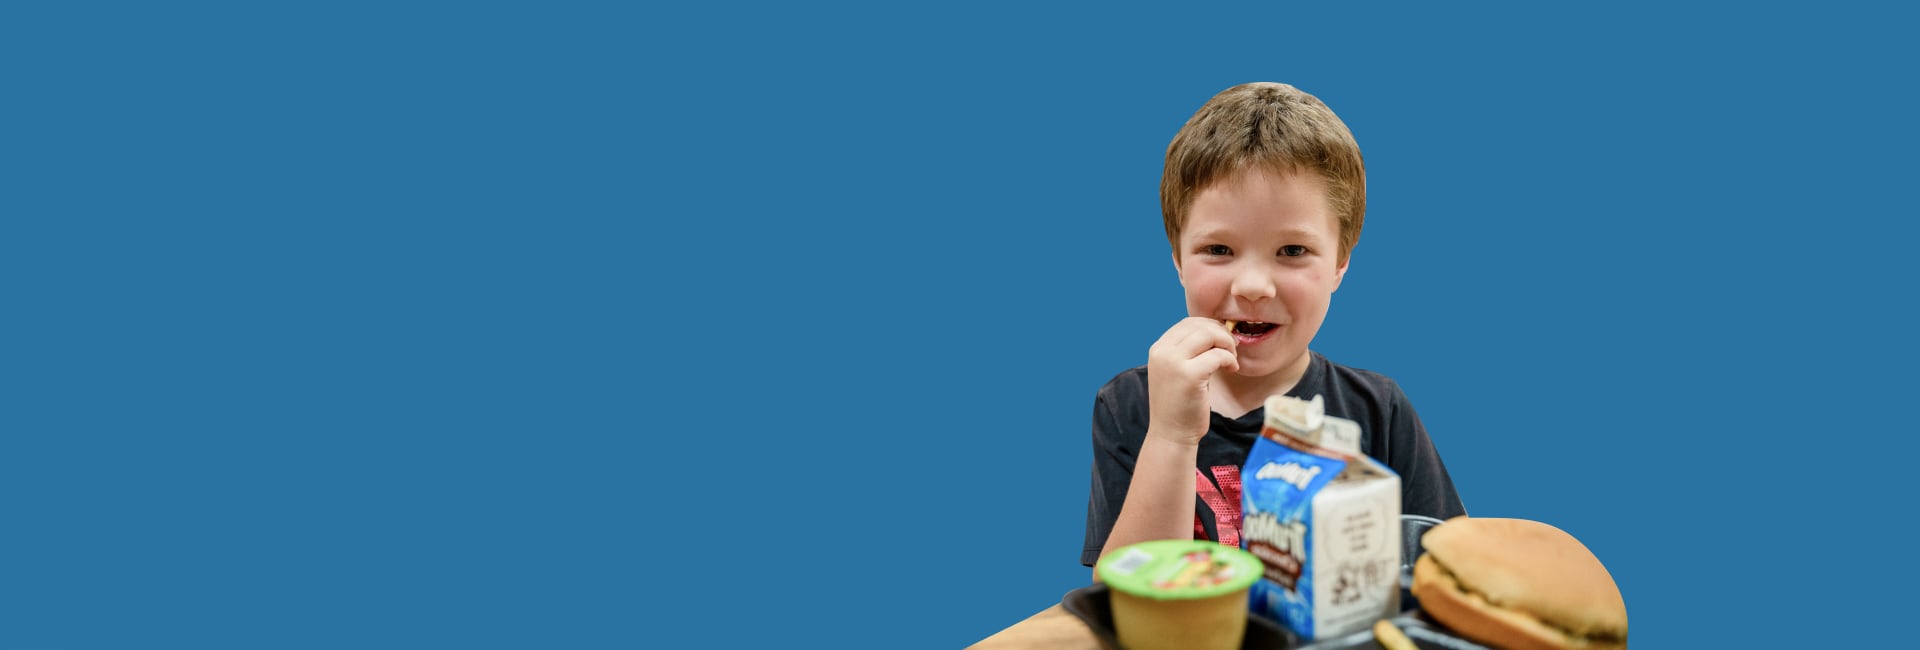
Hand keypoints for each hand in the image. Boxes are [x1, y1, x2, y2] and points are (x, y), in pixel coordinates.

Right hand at [1146, 317, 1237, 445]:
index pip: (1187, 323)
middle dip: (1221, 333)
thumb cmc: (1179, 405)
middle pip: (1199, 326)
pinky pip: (1218, 355)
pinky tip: (1232, 369)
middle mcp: (1162, 352)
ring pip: (1209, 335)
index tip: (1222, 340)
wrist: (1171, 434)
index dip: (1210, 326)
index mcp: (1158, 349)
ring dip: (1227, 344)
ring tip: (1232, 359)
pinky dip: (1229, 359)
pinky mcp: (1189, 375)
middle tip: (1232, 349)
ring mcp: (1173, 363)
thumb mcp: (1177, 372)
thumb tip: (1214, 331)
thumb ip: (1188, 352)